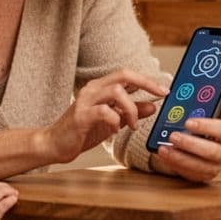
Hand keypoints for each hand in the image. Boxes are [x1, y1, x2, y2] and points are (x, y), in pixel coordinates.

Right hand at [46, 69, 167, 162]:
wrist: (55, 144)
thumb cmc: (82, 131)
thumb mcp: (112, 121)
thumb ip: (130, 112)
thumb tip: (152, 106)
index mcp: (101, 87)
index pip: (127, 75)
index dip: (148, 80)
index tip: (165, 90)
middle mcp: (93, 89)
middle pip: (123, 75)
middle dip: (146, 84)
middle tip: (160, 97)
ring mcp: (85, 101)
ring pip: (116, 91)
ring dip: (131, 109)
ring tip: (133, 125)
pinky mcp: (80, 116)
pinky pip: (104, 111)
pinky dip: (115, 121)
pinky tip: (115, 131)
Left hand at [150, 90, 220, 183]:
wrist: (199, 145)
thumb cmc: (206, 128)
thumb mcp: (213, 114)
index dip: (207, 127)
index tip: (189, 122)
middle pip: (212, 151)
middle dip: (190, 144)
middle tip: (173, 136)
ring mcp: (215, 166)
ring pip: (199, 165)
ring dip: (180, 156)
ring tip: (165, 148)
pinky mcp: (203, 176)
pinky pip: (189, 173)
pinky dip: (175, 164)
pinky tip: (165, 155)